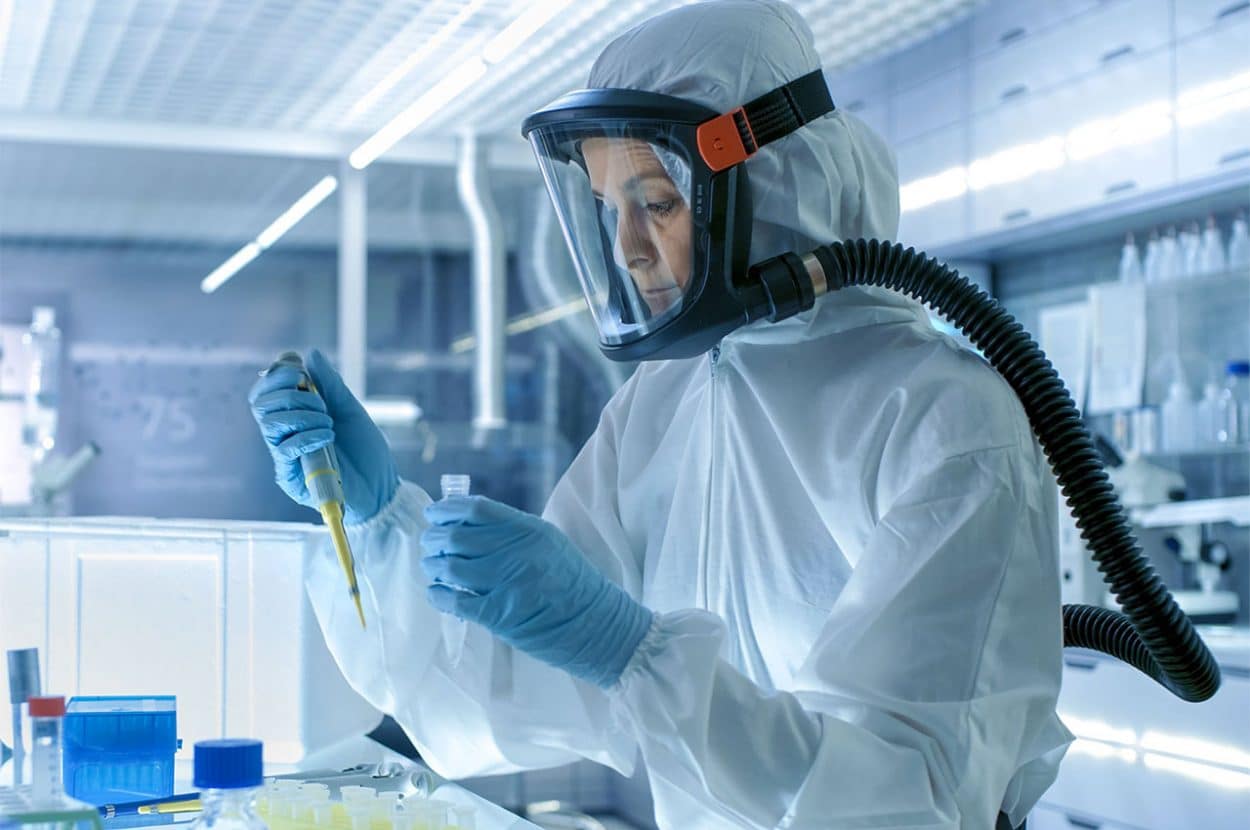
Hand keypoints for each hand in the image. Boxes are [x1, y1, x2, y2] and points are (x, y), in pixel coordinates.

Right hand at [249, 349, 398, 523]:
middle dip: (290, 394)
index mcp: (294, 414)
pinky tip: (327, 436)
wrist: (381, 485)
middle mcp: (284, 433)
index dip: (276, 374)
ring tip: (328, 423)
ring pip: (269, 423)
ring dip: (302, 415)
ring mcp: (285, 455)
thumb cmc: (366, 449)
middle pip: (261, 403)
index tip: (299, 370)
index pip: (266, 390)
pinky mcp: (290, 476)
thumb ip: (330, 384)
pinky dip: (306, 435)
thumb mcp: (350, 409)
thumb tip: (310, 353)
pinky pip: (283, 449)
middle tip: (321, 403)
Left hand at [421, 496, 653, 688]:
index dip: (447, 510)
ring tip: (434, 568)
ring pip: (451, 567)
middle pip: (456, 537)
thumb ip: (512, 532)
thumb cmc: (572, 583)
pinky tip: (436, 593)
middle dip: (434, 540)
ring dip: (435, 567)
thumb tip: (466, 524)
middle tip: (430, 545)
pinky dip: (439, 595)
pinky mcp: (500, 615)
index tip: (433, 514)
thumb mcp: (549, 543)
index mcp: (529, 529)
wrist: (597, 625)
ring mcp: (508, 583)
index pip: (475, 509)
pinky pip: (455, 601)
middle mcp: (517, 552)